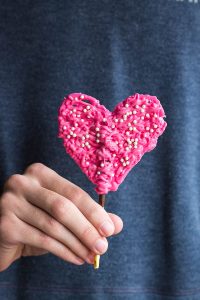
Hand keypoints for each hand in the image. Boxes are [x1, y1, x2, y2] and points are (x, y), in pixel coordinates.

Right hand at [0, 163, 122, 270]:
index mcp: (40, 173)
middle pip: (62, 207)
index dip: (93, 212)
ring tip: (91, 256)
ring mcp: (10, 202)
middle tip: (103, 247)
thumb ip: (88, 216)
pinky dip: (64, 252)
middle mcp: (23, 183)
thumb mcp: (63, 215)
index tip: (110, 229)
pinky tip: (76, 258)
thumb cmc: (37, 221)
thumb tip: (117, 224)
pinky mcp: (4, 224)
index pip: (73, 192)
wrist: (4, 235)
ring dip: (77, 244)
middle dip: (86, 229)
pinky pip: (41, 240)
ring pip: (53, 226)